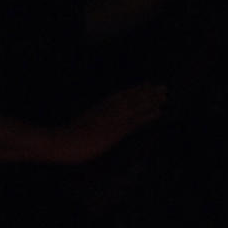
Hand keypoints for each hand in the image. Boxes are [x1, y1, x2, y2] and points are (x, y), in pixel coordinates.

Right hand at [52, 82, 167, 162]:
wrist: (62, 142)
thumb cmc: (64, 140)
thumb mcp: (73, 128)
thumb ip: (84, 125)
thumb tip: (86, 128)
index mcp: (97, 109)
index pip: (119, 96)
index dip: (133, 90)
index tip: (145, 84)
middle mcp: (107, 111)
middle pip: (130, 98)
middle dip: (146, 92)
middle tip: (162, 86)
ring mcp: (112, 120)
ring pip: (136, 106)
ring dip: (152, 100)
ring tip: (165, 95)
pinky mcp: (116, 130)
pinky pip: (136, 121)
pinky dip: (148, 115)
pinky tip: (159, 111)